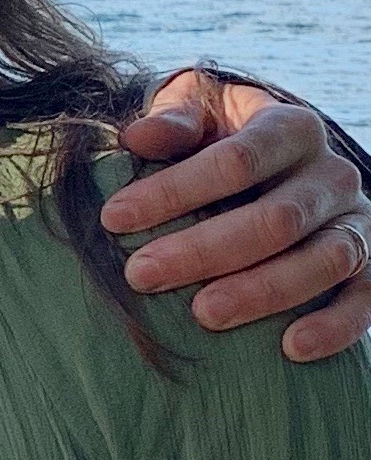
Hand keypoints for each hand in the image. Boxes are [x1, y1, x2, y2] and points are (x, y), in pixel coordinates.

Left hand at [105, 70, 370, 363]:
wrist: (284, 160)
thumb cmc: (224, 137)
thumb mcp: (200, 111)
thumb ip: (173, 120)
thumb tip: (136, 137)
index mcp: (291, 128)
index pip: (236, 160)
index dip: (174, 190)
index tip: (114, 218)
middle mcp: (332, 175)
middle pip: (276, 218)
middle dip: (205, 250)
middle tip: (142, 274)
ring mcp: (357, 223)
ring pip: (324, 260)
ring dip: (263, 291)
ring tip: (204, 314)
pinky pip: (366, 300)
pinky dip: (335, 326)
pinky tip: (290, 348)